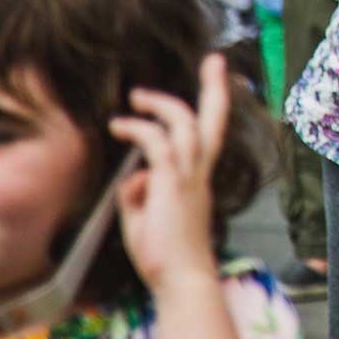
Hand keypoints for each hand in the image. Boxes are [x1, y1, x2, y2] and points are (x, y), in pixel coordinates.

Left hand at [110, 53, 229, 292]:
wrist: (181, 278)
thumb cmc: (165, 256)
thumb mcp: (145, 218)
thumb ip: (140, 193)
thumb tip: (134, 176)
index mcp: (198, 180)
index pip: (210, 135)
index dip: (214, 107)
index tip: (216, 82)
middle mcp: (199, 172)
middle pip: (212, 120)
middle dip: (215, 87)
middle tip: (216, 60)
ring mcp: (188, 176)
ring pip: (183, 123)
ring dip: (160, 103)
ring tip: (137, 97)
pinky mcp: (171, 182)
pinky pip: (157, 143)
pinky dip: (139, 131)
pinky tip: (121, 127)